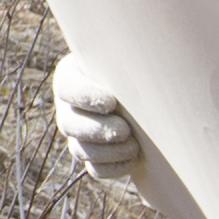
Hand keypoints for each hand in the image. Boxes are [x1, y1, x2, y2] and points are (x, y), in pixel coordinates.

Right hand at [51, 53, 142, 183]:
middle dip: (98, 130)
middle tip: (125, 130)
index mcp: (71, 78)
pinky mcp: (92, 157)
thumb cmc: (139, 69)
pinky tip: (134, 160)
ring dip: (108, 151)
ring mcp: (77, 135)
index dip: (85, 97)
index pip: (67, 88)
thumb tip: (151, 48)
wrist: (147, 97)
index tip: (111, 102)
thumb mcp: (132, 59)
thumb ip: (133, 58)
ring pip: (81, 150)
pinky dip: (114, 168)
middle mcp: (68, 108)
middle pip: (70, 124)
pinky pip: (95, 170)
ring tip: (134, 146)